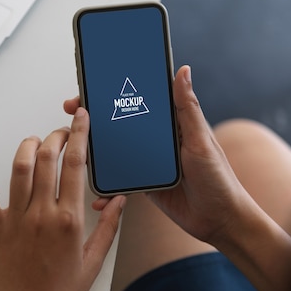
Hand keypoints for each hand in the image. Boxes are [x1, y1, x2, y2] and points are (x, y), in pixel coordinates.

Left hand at [0, 107, 124, 290]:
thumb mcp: (92, 264)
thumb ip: (108, 229)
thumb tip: (118, 201)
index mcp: (70, 221)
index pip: (77, 166)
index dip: (80, 135)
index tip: (82, 118)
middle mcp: (42, 214)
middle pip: (48, 158)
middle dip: (57, 136)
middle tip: (63, 132)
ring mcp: (15, 219)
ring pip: (20, 167)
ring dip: (29, 145)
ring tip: (37, 140)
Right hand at [64, 65, 254, 246]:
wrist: (219, 220)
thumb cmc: (219, 178)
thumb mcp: (201, 140)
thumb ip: (187, 108)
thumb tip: (183, 70)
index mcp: (171, 123)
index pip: (138, 100)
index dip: (114, 91)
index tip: (92, 86)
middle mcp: (156, 140)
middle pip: (120, 123)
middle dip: (94, 118)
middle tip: (72, 112)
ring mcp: (148, 162)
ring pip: (115, 151)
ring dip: (95, 152)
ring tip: (76, 150)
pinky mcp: (143, 183)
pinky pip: (119, 180)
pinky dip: (107, 187)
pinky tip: (97, 193)